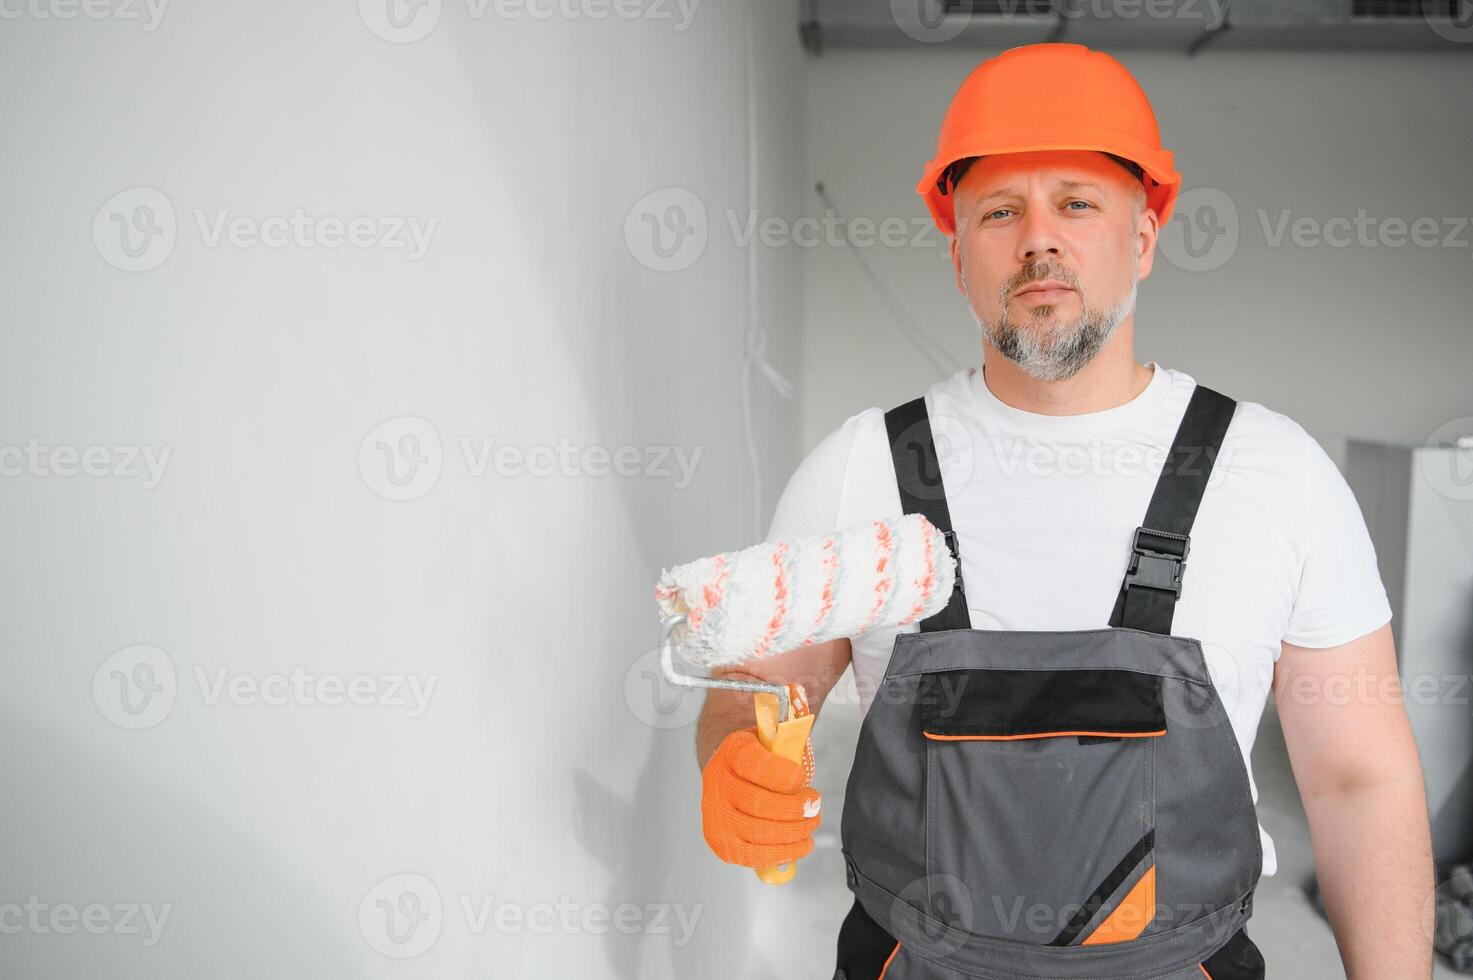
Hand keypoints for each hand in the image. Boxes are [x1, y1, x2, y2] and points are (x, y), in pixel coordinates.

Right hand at [700, 727, 820, 868]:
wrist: (729, 770)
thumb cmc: (760, 756)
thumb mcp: (772, 737)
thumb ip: (790, 739)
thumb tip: (809, 737)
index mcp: (732, 750)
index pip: (754, 764)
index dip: (782, 774)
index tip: (802, 777)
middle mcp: (717, 782)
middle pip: (757, 803)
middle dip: (794, 808)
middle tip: (814, 805)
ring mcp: (715, 815)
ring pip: (757, 832)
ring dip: (793, 832)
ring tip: (811, 824)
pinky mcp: (721, 841)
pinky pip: (753, 856)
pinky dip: (783, 853)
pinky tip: (802, 844)